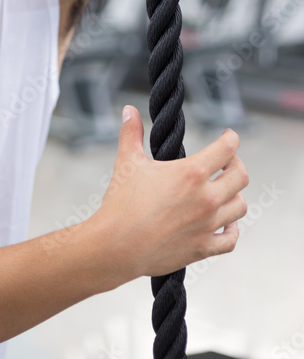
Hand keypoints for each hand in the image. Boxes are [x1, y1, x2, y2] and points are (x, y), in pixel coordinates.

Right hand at [95, 106, 248, 278]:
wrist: (116, 247)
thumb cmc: (120, 202)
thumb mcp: (127, 161)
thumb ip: (131, 132)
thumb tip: (129, 109)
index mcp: (191, 174)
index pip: (227, 148)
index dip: (231, 138)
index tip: (227, 136)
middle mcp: (206, 199)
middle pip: (241, 176)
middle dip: (236, 164)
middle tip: (225, 162)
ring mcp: (207, 226)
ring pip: (240, 206)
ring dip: (234, 195)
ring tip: (222, 190)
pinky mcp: (203, 248)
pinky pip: (231, 238)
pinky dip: (231, 229)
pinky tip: (224, 222)